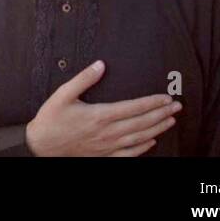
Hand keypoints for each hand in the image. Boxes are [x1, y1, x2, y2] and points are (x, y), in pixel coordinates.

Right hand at [24, 60, 180, 156]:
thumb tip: (100, 64)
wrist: (42, 146)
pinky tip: (151, 141)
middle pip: (141, 122)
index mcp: (100, 115)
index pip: (133, 107)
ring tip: (170, 121)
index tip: (166, 97)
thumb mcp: (63, 94)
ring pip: (139, 138)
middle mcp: (108, 132)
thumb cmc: (51, 119)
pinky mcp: (105, 156)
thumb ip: (83, 78)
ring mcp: (108, 146)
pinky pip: (129, 154)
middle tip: (177, 107)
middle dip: (161, 113)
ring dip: (157, 128)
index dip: (152, 102)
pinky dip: (143, 147)